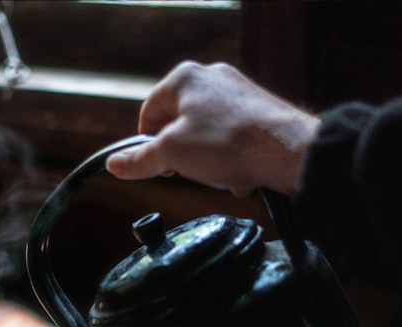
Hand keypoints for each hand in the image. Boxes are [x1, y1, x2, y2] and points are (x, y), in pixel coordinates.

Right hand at [105, 62, 320, 196]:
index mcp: (183, 78)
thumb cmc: (228, 143)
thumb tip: (113, 164)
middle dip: (182, 155)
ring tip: (220, 173)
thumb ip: (139, 160)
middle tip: (189, 171)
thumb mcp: (171, 155)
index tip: (152, 167)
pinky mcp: (258, 110)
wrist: (287, 151)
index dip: (146, 144)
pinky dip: (231, 159)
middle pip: (178, 124)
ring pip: (205, 135)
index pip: (149, 113)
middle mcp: (210, 78)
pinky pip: (231, 139)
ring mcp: (237, 93)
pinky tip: (239, 173)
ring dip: (207, 162)